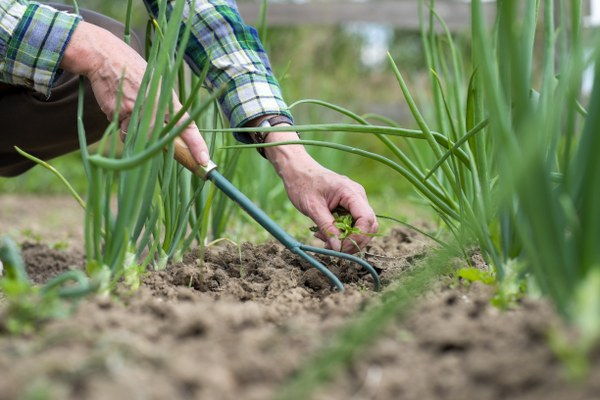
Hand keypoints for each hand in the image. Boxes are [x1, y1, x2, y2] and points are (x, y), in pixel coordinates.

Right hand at [60, 21, 208, 164]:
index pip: (188, 127)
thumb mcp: (158, 86)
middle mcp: (157, 108)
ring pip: (141, 139)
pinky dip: (122, 125)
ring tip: (130, 108)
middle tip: (150, 131)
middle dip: (158, 145)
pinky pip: (124, 132)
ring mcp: (139, 112)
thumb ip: (165, 110)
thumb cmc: (136, 73)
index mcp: (170, 100)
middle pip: (162, 141)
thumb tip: (170, 135)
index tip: (204, 161)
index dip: (197, 145)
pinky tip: (119, 107)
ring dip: (136, 132)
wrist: (108, 58)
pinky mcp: (121, 114)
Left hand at [263, 130, 377, 252]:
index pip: (367, 219)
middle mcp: (358, 196)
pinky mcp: (349, 205)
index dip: (357, 237)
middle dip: (352, 241)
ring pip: (360, 227)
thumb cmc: (303, 184)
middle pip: (368, 225)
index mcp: (351, 193)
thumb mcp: (313, 208)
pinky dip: (340, 232)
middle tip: (332, 247)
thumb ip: (327, 227)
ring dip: (344, 238)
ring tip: (322, 237)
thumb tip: (338, 248)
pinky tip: (323, 232)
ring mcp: (354, 201)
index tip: (340, 247)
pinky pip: (351, 224)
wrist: (297, 171)